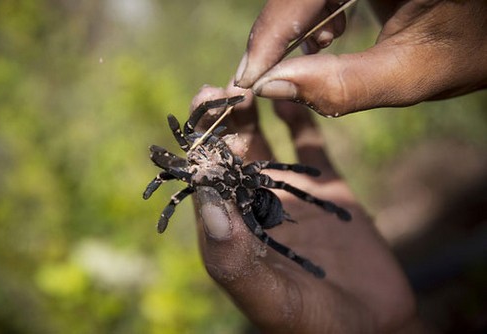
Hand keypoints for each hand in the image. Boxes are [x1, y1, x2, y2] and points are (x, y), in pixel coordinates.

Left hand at [190, 85, 427, 332]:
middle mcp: (256, 206)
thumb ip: (235, 258)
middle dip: (223, 121)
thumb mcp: (272, 299)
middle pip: (231, 155)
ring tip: (250, 84)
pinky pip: (309, 145)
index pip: (206, 179)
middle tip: (220, 87)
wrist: (373, 324)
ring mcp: (290, 194)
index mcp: (234, 230)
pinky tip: (290, 95)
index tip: (198, 109)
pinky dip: (299, 119)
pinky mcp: (326, 188)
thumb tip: (208, 202)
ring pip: (265, 144)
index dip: (199, 144)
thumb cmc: (314, 325)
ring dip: (253, 115)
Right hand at [234, 0, 486, 115]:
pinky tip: (327, 36)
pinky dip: (315, 13)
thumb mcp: (413, 72)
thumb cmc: (473, 44)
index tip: (246, 82)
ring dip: (292, 25)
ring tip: (301, 60)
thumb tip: (273, 88)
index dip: (267, 39)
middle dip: (275, 35)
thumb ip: (342, 85)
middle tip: (258, 78)